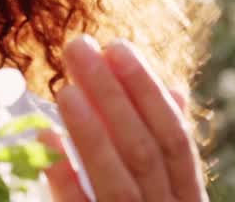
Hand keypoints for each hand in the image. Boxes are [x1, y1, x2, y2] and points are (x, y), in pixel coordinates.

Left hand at [38, 36, 207, 201]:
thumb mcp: (170, 191)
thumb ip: (166, 148)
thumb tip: (175, 91)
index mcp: (188, 198)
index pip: (174, 137)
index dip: (148, 91)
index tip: (115, 46)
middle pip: (143, 150)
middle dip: (112, 96)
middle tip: (78, 47)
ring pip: (119, 181)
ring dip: (92, 133)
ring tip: (65, 89)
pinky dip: (65, 177)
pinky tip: (46, 137)